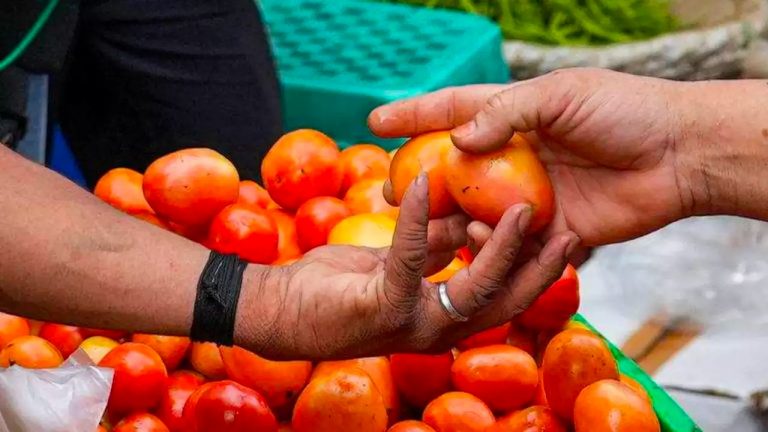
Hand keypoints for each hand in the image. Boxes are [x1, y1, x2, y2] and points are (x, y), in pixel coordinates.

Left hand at [237, 175, 577, 359]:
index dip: (536, 273)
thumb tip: (464, 220)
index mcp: (441, 317)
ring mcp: (411, 324)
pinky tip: (422, 185)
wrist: (279, 311)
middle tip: (571, 232)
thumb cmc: (334, 287)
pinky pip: (410, 257)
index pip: (503, 297)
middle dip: (540, 270)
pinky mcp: (382, 308)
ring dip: (499, 247)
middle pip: (505, 302)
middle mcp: (435, 329)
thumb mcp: (395, 261)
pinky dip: (418, 219)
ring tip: (522, 208)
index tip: (562, 238)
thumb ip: (432, 247)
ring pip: (473, 288)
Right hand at [369, 68, 700, 245]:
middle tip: (391, 196)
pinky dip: (493, 243)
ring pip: (476, 211)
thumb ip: (506, 113)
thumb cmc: (623, 111)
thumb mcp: (561, 95)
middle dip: (420, 182)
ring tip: (433, 227)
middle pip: (455, 170)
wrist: (678, 155)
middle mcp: (515, 157)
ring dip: (451, 220)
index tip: (374, 120)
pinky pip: (511, 241)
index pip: (452, 111)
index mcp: (515, 116)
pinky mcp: (550, 228)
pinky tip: (484, 241)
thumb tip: (456, 140)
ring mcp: (530, 194)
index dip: (412, 114)